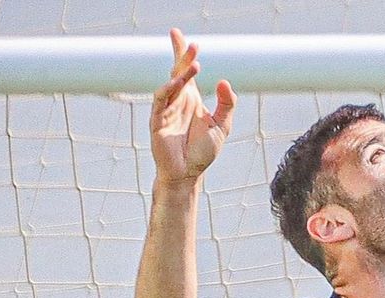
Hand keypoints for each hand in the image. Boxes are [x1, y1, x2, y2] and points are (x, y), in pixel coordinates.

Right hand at [151, 28, 236, 183]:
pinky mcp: (157, 121)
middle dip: (183, 57)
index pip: (186, 71)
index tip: (182, 36)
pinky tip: (178, 83)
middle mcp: (178, 101)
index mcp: (191, 99)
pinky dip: (168, 90)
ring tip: (195, 64)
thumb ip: (227, 104)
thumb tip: (224, 81)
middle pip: (177, 72)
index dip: (183, 54)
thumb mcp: (222, 125)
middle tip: (193, 44)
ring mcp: (166, 110)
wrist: (188, 174)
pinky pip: (160, 100)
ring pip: (171, 84)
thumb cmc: (202, 152)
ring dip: (181, 73)